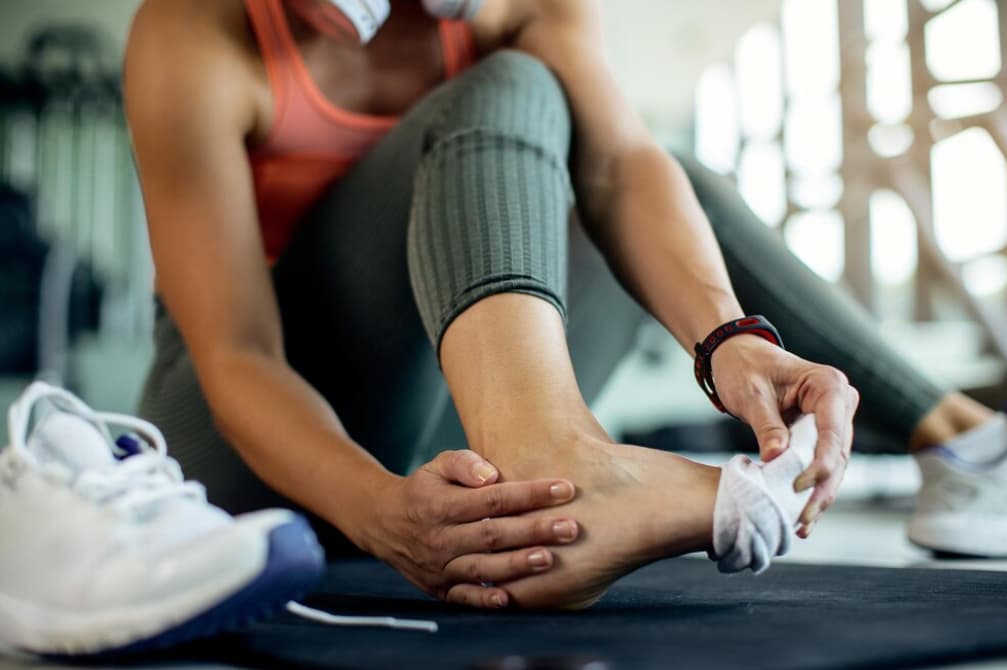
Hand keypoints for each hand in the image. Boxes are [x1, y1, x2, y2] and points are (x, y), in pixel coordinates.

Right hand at [363, 450, 578, 608]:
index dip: (529, 494)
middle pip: (494, 534)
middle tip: (571, 527)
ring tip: (550, 558)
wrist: (384, 523)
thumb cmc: (423, 489)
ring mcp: (440, 566)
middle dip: (535, 530)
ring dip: (518, 564)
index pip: (493, 499)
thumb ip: (464, 463)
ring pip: (483, 567)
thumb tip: (490, 476)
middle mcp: (441, 538)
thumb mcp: (437, 465)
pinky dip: (485, 599)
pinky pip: (464, 596)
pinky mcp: (440, 588)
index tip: (564, 489)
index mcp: (442, 506)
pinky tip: (510, 598)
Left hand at [710, 334, 859, 535]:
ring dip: (820, 495)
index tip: (798, 487)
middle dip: (821, 489)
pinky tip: (803, 515)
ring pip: (835, 465)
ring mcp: (835, 418)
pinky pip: (822, 464)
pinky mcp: (823, 433)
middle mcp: (840, 401)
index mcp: (828, 384)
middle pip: (838, 454)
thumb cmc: (743, 367)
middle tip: (803, 520)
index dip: (819, 465)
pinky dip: (813, 488)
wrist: (737, 356)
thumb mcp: (750, 394)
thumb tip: (776, 459)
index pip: (832, 433)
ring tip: (803, 525)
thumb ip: (766, 426)